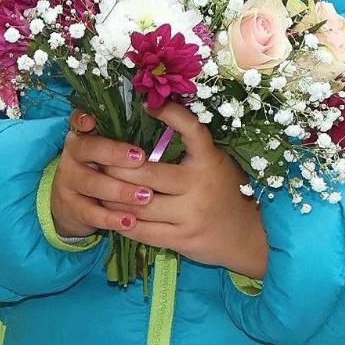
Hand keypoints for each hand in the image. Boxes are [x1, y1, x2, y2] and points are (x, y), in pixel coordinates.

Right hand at [50, 109, 153, 238]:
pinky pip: (90, 213)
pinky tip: (130, 221)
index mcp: (82, 137)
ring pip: (91, 183)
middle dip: (115, 153)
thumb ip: (126, 137)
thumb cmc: (101, 172)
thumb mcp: (107, 153)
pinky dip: (111, 218)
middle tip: (141, 158)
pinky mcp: (70, 207)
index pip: (78, 121)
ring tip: (146, 195)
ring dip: (119, 189)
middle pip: (88, 149)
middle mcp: (71, 156)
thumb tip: (162, 115)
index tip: (94, 120)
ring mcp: (68, 182)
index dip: (84, 119)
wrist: (72, 206)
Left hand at [92, 103, 270, 280]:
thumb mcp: (216, 165)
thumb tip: (153, 117)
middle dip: (114, 168)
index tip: (147, 105)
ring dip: (111, 196)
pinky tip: (109, 214)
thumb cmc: (224, 193)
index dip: (171, 115)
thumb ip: (191, 150)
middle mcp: (200, 186)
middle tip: (96, 160)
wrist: (248, 238)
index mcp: (210, 162)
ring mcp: (190, 214)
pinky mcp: (182, 239)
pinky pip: (141, 230)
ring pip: (138, 204)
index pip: (192, 131)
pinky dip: (121, 221)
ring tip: (96, 187)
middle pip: (145, 174)